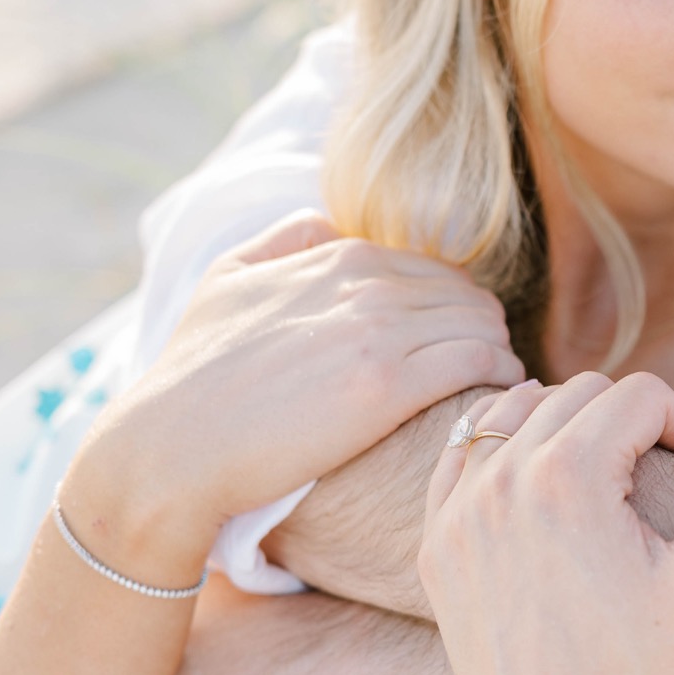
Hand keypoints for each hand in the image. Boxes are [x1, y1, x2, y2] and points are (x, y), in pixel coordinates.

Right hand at [69, 214, 523, 583]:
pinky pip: (479, 362)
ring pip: (482, 323)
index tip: (458, 342)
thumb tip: (333, 225)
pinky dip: (503, 376)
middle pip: (467, 294)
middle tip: (489, 368)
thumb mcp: (227, 282)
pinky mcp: (385, 387)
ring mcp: (376, 332)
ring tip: (503, 387)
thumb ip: (285, 242)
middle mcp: (363, 284)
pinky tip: (499, 400)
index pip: (434, 268)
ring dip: (500, 353)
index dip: (454, 306)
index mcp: (336, 256)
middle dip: (484, 328)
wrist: (171, 449)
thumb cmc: (194, 377)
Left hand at [418, 374, 673, 674]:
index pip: (640, 395)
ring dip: (564, 425)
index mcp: (568, 476)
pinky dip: (504, 454)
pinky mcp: (436, 546)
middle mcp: (500, 481)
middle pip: (578, 394)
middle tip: (660, 480)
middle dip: (629, 422)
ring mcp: (457, 512)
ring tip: (604, 476)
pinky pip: (464, 458)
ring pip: (515, 413)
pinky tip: (541, 490)